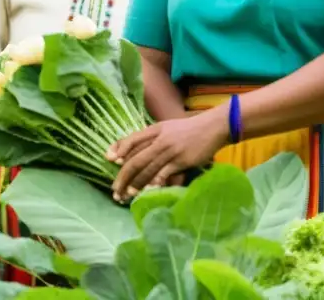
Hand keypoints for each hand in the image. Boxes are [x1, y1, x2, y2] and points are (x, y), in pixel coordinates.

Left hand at [106, 109, 227, 202]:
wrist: (214, 127)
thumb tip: (135, 152)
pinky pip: (162, 175)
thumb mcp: (169, 127)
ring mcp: (170, 151)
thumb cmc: (191, 129)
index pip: (131, 139)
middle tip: (115, 190)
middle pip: (135, 160)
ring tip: (127, 196)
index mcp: (155, 129)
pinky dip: (153, 184)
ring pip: (146, 171)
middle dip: (122, 178)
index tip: (109, 160)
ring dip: (135, 185)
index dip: (118, 149)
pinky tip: (147, 191)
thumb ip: (153, 138)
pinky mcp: (181, 161)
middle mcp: (160, 140)